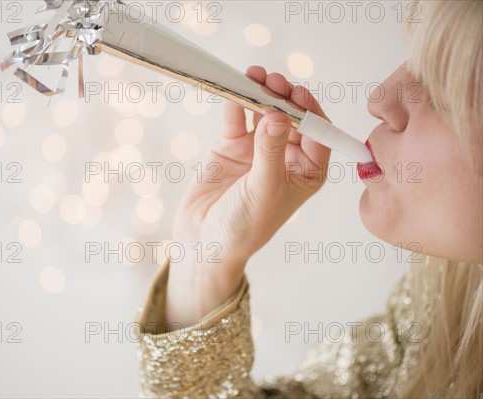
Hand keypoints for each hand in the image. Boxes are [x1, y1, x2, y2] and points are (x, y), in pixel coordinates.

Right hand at [165, 66, 331, 327]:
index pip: (318, 134)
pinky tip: (235, 89)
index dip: (310, 112)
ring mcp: (257, 150)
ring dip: (261, 94)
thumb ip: (270, 152)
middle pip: (291, 117)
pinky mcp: (231, 147)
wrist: (202, 242)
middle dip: (284, 97)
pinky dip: (236, 103)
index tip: (297, 95)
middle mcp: (285, 157)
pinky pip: (237, 119)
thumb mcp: (263, 190)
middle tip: (273, 82)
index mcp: (306, 172)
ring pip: (264, 113)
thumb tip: (278, 114)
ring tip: (255, 76)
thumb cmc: (243, 228)